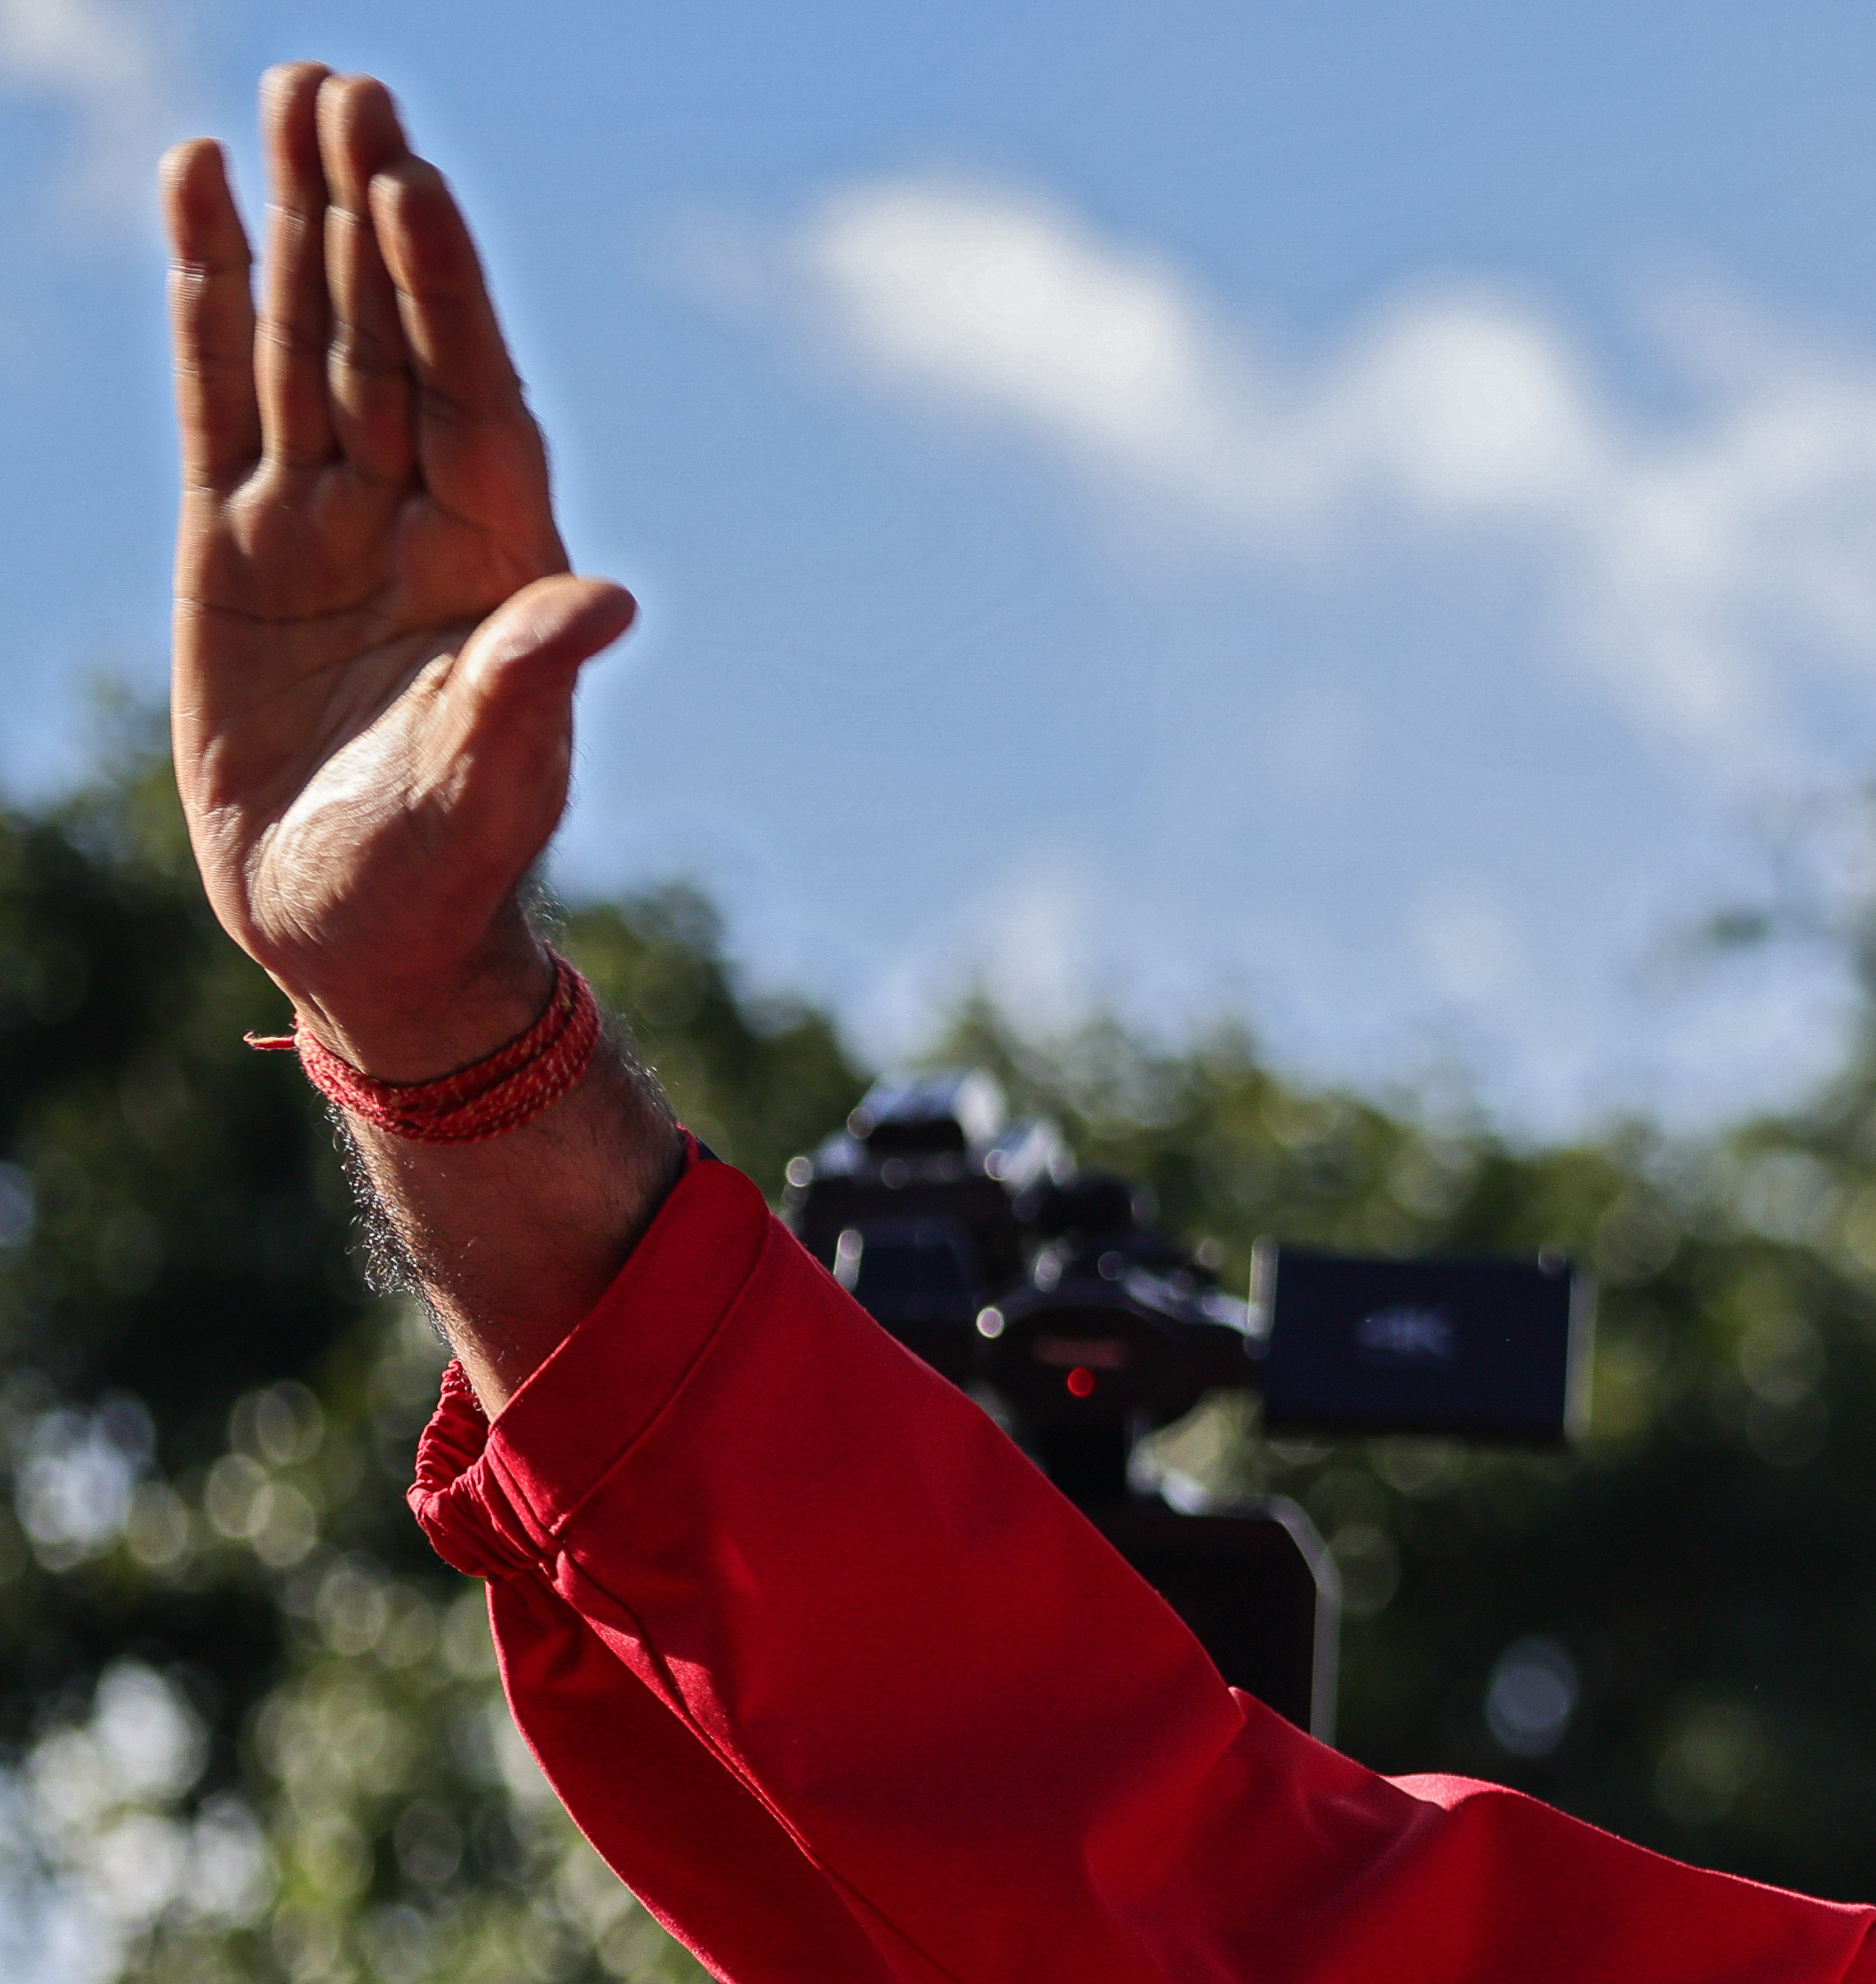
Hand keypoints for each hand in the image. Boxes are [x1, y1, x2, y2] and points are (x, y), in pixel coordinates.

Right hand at [165, 65, 633, 1072]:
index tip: (414, 179)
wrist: (362, 934)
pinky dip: (209, 293)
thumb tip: (602, 602)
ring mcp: (324, 519)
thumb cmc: (447, 871)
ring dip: (295, 222)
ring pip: (308, 339)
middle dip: (368, 212)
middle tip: (346, 81)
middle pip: (391, 334)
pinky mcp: (236, 540)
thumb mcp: (492, 781)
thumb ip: (531, 685)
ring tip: (287, 96)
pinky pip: (220, 391)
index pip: (473, 391)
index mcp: (501, 561)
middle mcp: (418, 517)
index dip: (445, 290)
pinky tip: (200, 190)